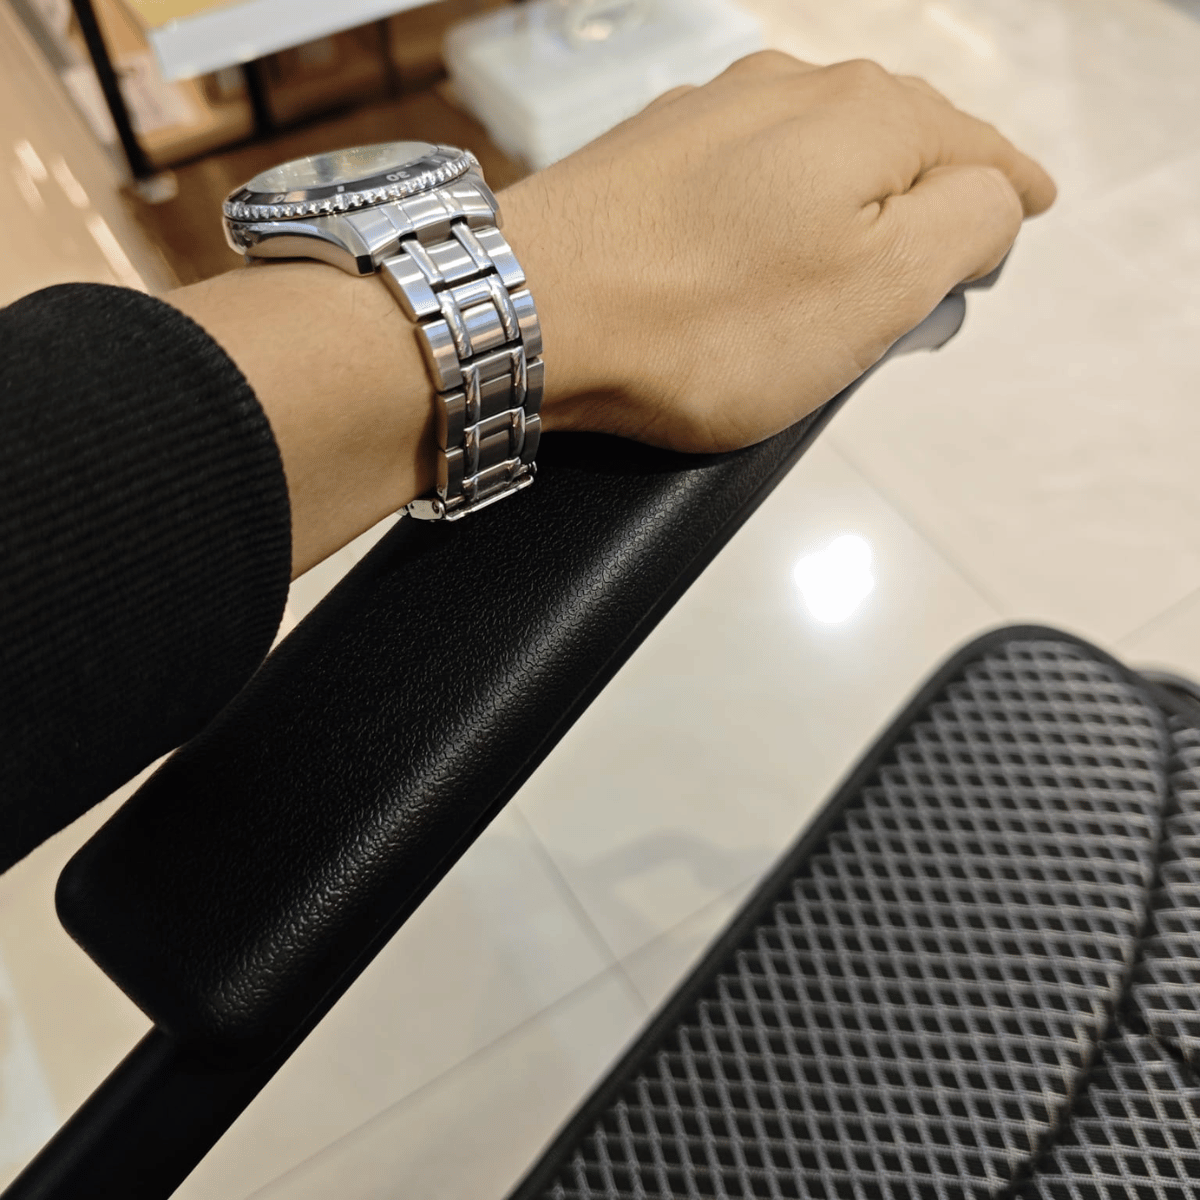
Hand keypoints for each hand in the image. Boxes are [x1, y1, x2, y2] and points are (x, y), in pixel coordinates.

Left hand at [503, 51, 1056, 452]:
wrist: (530, 317)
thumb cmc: (698, 321)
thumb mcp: (881, 290)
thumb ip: (968, 227)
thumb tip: (995, 197)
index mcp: (865, 115)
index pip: (975, 148)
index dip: (1009, 191)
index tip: (1028, 211)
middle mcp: (788, 92)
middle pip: (895, 144)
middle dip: (925, 206)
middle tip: (937, 275)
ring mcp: (709, 119)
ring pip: (815, 159)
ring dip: (844, 216)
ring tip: (845, 284)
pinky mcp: (649, 158)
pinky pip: (744, 182)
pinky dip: (773, 221)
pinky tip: (757, 266)